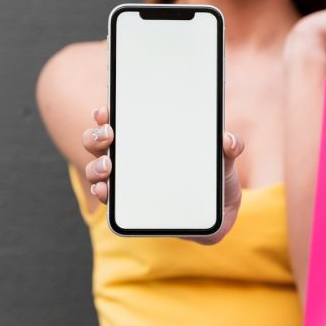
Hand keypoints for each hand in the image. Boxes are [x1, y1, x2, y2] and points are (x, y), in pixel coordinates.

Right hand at [81, 106, 245, 244]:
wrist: (219, 215)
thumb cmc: (215, 178)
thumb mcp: (224, 159)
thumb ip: (229, 147)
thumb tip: (228, 140)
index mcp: (148, 138)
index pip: (121, 119)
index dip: (107, 113)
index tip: (106, 110)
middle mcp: (130, 157)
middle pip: (99, 140)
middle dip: (96, 135)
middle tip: (109, 135)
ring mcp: (127, 181)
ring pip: (97, 168)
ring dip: (96, 165)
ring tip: (109, 166)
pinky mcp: (128, 206)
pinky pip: (107, 198)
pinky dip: (101, 193)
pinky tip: (105, 191)